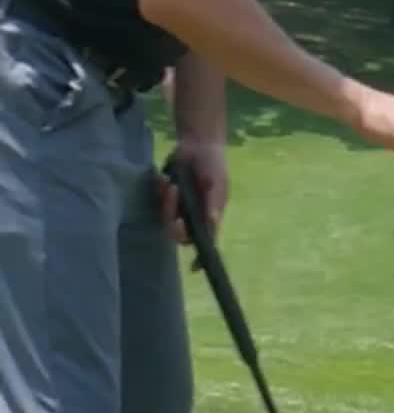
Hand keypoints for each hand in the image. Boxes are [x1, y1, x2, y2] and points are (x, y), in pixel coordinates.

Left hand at [156, 141, 229, 265]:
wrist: (198, 143)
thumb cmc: (213, 165)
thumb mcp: (217, 183)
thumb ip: (214, 202)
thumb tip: (213, 221)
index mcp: (209, 218)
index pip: (206, 243)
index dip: (200, 259)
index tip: (193, 268)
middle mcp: (193, 217)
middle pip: (180, 235)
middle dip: (175, 225)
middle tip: (175, 209)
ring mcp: (179, 207)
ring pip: (167, 218)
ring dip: (166, 203)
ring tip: (171, 184)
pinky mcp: (166, 196)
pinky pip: (158, 202)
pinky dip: (160, 191)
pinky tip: (164, 177)